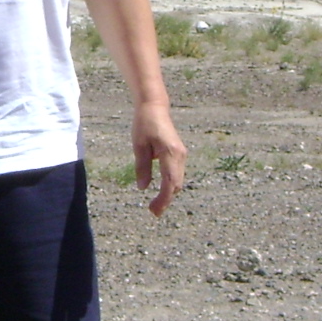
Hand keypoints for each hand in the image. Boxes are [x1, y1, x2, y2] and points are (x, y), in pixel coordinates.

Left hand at [133, 99, 186, 216]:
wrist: (155, 108)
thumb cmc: (144, 124)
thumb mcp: (139, 146)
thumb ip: (142, 167)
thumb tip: (143, 188)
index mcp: (170, 153)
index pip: (170, 183)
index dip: (163, 199)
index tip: (154, 210)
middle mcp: (180, 155)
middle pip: (176, 185)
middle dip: (166, 200)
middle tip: (153, 212)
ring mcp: (182, 155)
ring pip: (178, 181)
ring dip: (169, 194)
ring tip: (155, 205)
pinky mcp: (180, 154)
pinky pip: (177, 174)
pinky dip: (170, 185)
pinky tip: (161, 193)